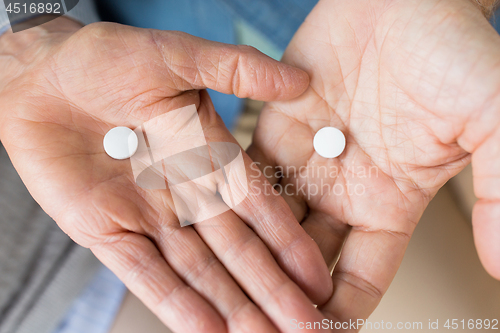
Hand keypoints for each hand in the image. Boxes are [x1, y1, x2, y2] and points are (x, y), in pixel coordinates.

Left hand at [0, 18, 332, 331]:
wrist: (38, 75)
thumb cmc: (105, 58)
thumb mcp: (178, 56)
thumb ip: (238, 71)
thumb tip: (300, 80)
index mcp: (209, 155)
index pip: (259, 208)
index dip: (289, 245)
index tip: (318, 280)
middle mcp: (186, 194)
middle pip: (236, 251)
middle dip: (272, 291)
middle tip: (306, 328)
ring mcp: (148, 217)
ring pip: (198, 272)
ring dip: (232, 308)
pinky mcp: (106, 232)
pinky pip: (144, 274)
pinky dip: (174, 304)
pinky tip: (207, 332)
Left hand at [249, 0, 499, 327]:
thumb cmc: (452, 49)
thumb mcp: (491, 119)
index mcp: (391, 202)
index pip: (360, 277)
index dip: (339, 313)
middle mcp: (344, 189)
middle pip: (307, 261)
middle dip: (281, 296)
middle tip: (251, 332)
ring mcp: (308, 161)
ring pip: (269, 225)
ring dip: (246, 259)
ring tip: (219, 295)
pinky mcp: (277, 128)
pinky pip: (245, 174)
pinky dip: (227, 202)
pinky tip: (202, 229)